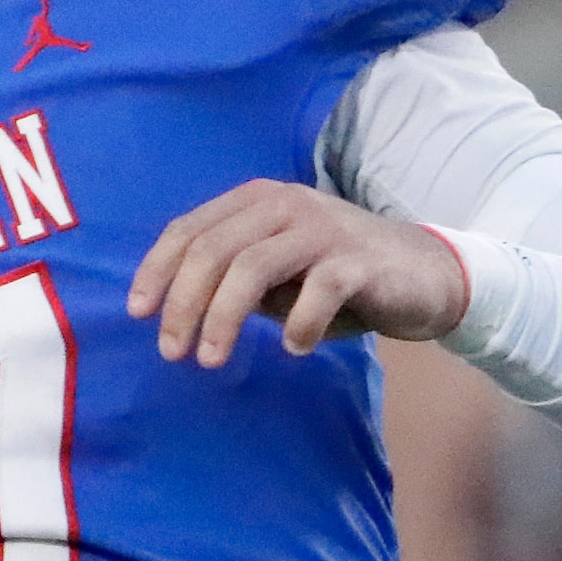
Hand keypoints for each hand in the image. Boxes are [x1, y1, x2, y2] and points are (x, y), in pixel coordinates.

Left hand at [125, 180, 468, 367]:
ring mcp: (322, 229)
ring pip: (252, 267)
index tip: (137, 313)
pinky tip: (294, 349)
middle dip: (183, 303)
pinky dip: (298, 324)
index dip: (157, 270)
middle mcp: (285, 204)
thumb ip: (231, 279)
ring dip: (223, 318)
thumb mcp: (275, 273)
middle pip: (213, 250)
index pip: (188, 229)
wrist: (424, 274)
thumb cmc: (336, 277)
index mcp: (255, 201)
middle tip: (171, 352)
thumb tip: (173, 311)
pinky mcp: (359, 261)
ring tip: (211, 359)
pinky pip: (317, 291)